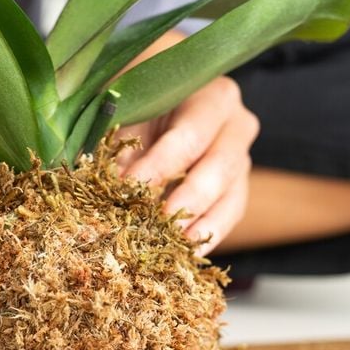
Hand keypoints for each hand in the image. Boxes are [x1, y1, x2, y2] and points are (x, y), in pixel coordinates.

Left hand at [118, 76, 258, 254]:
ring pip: (231, 195)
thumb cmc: (139, 104)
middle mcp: (236, 124)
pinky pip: (230, 214)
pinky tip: (188, 254)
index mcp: (210, 95)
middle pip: (219, 166)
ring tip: (176, 246)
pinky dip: (209, 235)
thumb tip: (109, 183)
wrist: (157, 108)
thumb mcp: (127, 112)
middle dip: (188, 199)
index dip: (161, 163)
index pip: (190, 134)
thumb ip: (121, 142)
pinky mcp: (237, 187)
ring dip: (202, 224)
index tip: (130, 187)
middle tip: (160, 224)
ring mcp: (241, 158)